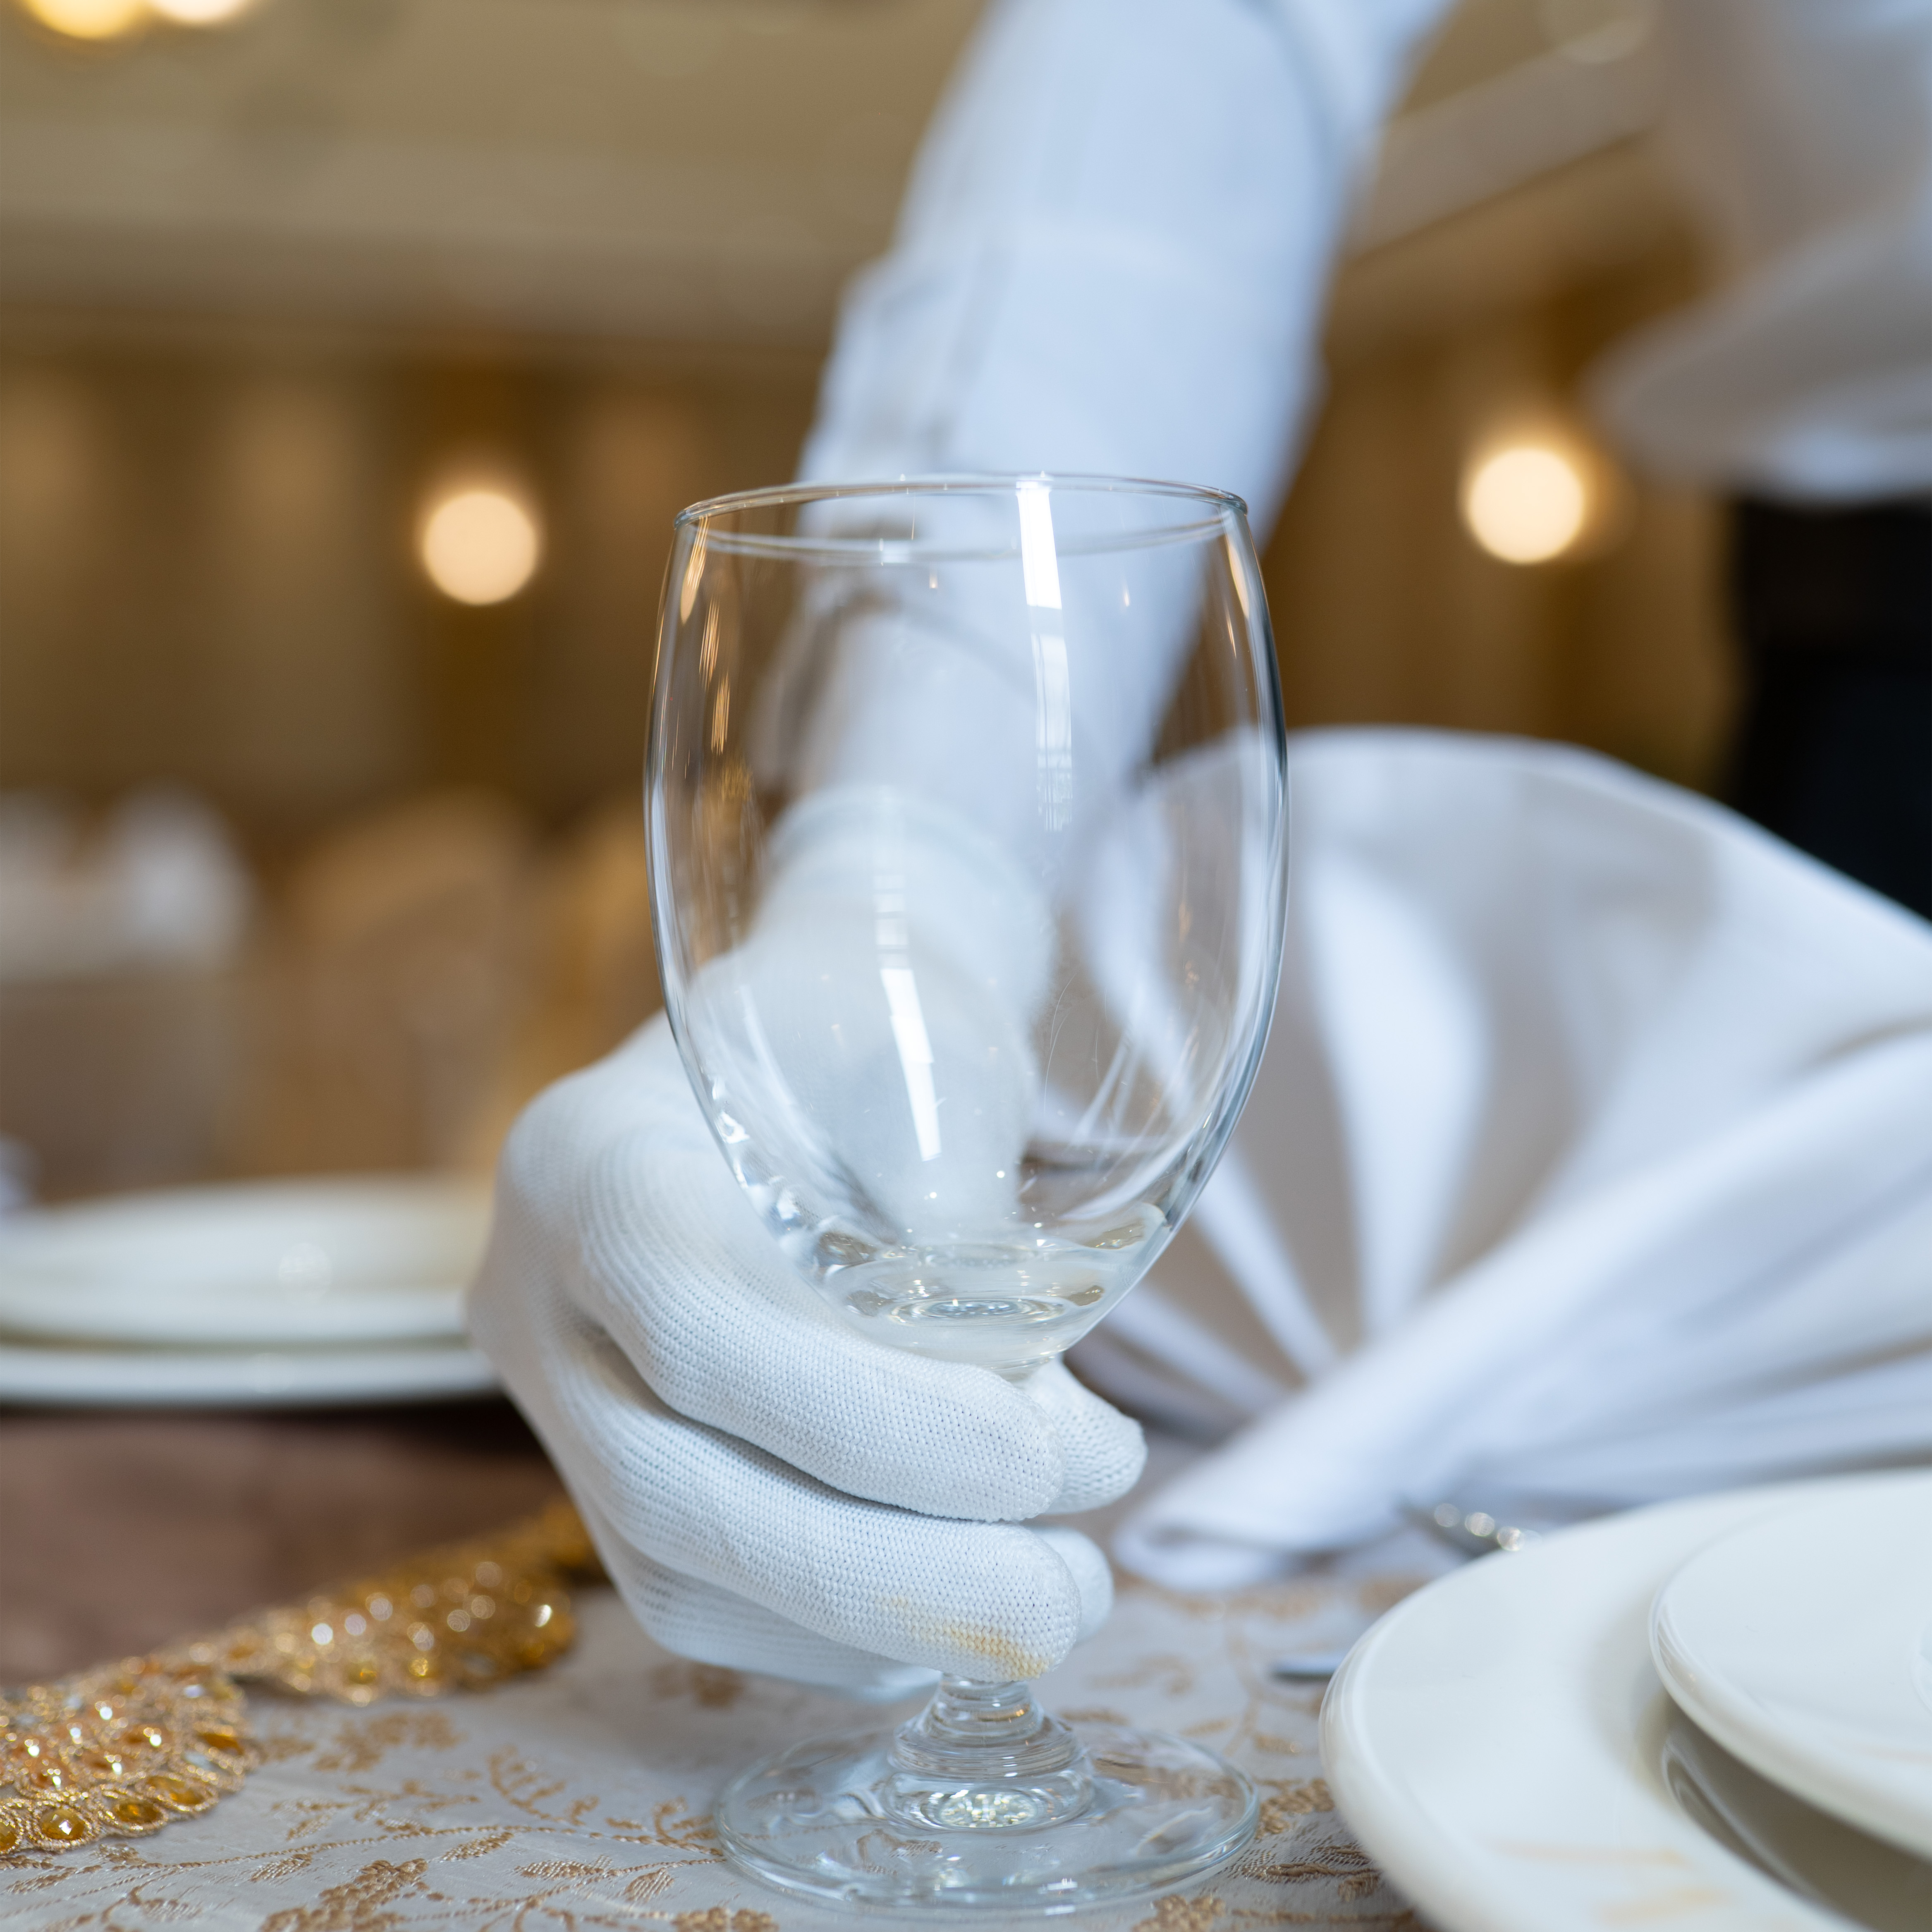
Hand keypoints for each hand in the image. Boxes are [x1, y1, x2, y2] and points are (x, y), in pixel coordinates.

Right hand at [469, 1015, 1144, 1699]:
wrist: (819, 1038)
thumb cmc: (879, 1025)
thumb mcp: (927, 1065)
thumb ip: (956, 1223)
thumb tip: (1033, 1414)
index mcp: (587, 1161)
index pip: (697, 1325)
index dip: (877, 1421)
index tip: (1047, 1459)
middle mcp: (539, 1294)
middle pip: (670, 1489)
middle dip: (891, 1573)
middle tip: (1072, 1592)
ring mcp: (562, 1399)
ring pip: (682, 1574)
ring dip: (886, 1621)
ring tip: (1059, 1600)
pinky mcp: (611, 1475)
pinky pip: (708, 1601)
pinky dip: (848, 1633)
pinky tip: (964, 1618)